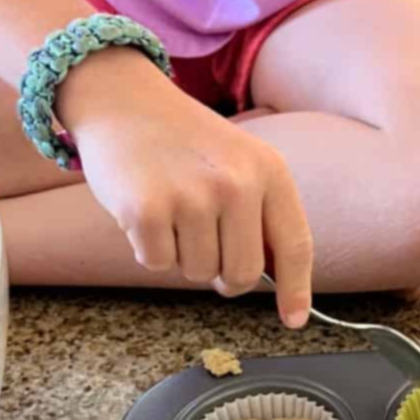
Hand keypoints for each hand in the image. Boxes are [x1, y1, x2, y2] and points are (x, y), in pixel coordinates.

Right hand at [56, 49, 312, 324]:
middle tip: (203, 241)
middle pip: (243, 274)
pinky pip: (156, 264)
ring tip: (171, 208)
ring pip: (198, 273)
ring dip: (181, 254)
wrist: (123, 99)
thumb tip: (277, 279)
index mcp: (268, 170)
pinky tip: (146, 209)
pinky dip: (147, 248)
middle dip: (223, 274)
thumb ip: (261, 213)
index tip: (294, 320)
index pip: (295, 245)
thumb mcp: (239, 162)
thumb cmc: (184, 142)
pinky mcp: (147, 209)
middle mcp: (236, 183)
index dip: (296, 289)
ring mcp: (191, 196)